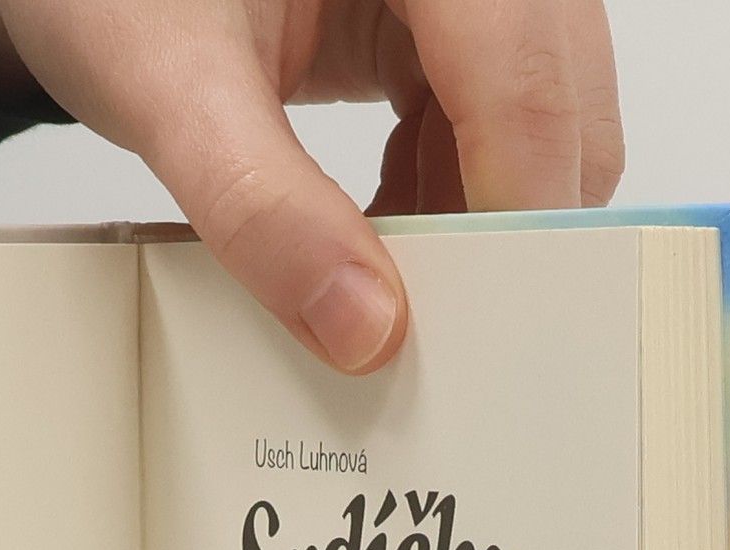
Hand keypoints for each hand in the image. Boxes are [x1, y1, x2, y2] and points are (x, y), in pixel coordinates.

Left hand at [0, 0, 622, 372]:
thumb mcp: (173, 93)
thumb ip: (262, 210)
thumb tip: (366, 333)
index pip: (521, 73)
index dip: (513, 211)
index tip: (475, 332)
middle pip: (557, 99)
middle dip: (504, 223)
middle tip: (439, 337)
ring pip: (539, 118)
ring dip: (474, 216)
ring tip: (384, 279)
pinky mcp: (449, 20)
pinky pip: (491, 119)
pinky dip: (446, 193)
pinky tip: (376, 233)